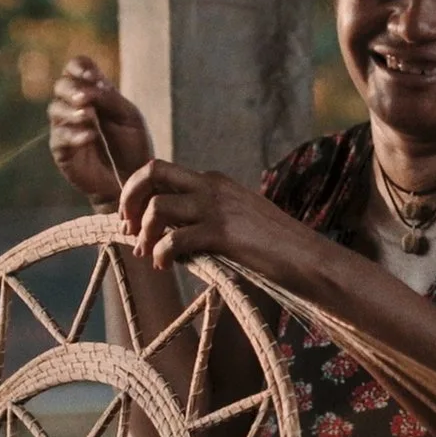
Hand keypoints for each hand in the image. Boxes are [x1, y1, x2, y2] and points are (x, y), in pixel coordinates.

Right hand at [47, 56, 153, 210]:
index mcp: (92, 93)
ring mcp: (65, 128)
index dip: (79, 67)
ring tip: (89, 117)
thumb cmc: (133, 146)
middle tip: (87, 99)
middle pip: (61, 85)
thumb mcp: (129, 117)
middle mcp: (74, 107)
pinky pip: (60, 138)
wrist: (132, 180)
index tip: (92, 76)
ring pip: (55, 109)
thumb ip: (111, 99)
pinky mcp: (62, 151)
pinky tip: (90, 136)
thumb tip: (91, 85)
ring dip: (72, 110)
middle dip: (73, 89)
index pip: (75, 68)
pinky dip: (74, 134)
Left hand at [118, 159, 317, 279]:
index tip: (132, 220)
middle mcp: (212, 185)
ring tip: (148, 255)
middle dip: (129, 198)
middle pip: (151, 171)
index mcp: (214, 181)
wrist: (309, 259)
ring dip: (144, 233)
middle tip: (126, 228)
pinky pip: (174, 239)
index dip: (137, 192)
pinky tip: (165, 265)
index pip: (161, 171)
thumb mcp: (237, 221)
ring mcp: (217, 207)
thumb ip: (206, 218)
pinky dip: (161, 254)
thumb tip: (169, 233)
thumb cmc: (274, 247)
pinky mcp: (222, 233)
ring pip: (157, 206)